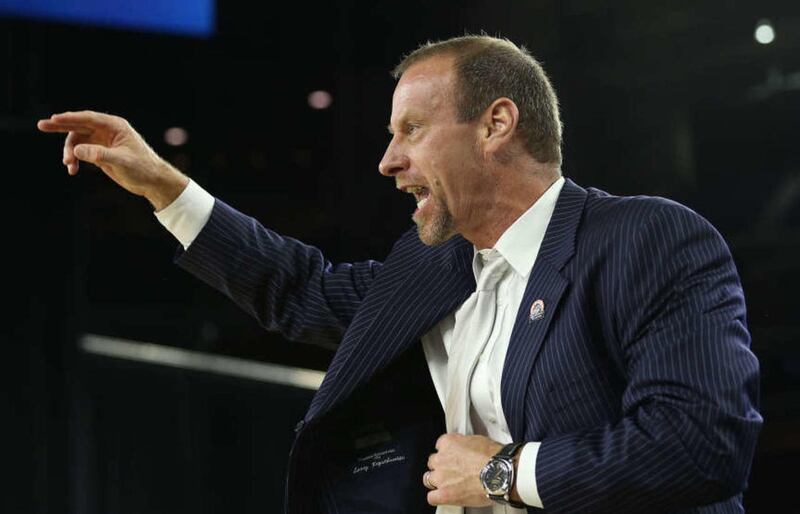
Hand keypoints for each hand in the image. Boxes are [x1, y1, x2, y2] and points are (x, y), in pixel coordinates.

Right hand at [37, 110, 188, 210]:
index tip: (54, 119)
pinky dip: (74, 160)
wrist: (153, 182)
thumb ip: (99, 155)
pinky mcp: (100, 154)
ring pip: (77, 141)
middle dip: (60, 126)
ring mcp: (103, 142)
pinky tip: (72, 170)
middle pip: (79, 125)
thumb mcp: (121, 161)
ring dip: (69, 152)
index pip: (88, 118)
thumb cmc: (142, 168)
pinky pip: (81, 153)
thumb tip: (76, 150)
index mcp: (115, 126)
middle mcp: (107, 131)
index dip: (70, 118)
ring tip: (67, 165)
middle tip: (41, 125)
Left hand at [424, 433, 501, 506]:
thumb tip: (466, 449)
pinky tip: (444, 497)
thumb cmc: (494, 457)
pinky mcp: (444, 494)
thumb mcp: (478, 440)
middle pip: (433, 462)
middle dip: (442, 467)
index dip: (447, 453)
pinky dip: (437, 498)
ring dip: (437, 481)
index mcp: (449, 443)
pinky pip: (432, 497)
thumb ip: (464, 445)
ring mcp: (441, 477)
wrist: (501, 473)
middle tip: (454, 471)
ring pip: (428, 479)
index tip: (453, 457)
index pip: (439, 446)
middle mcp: (442, 458)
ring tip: (450, 485)